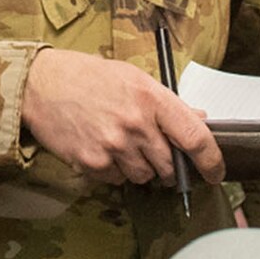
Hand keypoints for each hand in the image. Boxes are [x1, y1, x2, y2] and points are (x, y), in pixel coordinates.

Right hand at [20, 47, 222, 186]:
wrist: (44, 85)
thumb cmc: (91, 77)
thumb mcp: (136, 78)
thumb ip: (169, 103)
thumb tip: (200, 119)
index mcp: (153, 98)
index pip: (195, 136)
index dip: (211, 160)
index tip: (216, 172)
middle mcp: (136, 124)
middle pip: (170, 164)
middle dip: (169, 164)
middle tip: (154, 149)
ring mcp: (114, 146)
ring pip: (145, 176)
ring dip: (141, 168)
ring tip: (123, 143)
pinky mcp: (92, 163)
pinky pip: (117, 180)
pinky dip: (116, 172)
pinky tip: (104, 149)